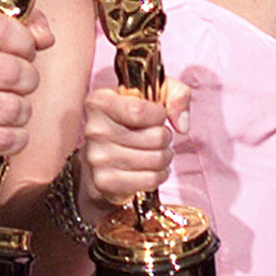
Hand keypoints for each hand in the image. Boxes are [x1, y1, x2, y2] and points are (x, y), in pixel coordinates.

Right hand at [0, 8, 53, 187]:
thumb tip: (45, 37)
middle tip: (15, 87)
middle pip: (15, 72)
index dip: (25, 43)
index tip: (21, 54)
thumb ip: (18, 31)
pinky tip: (1, 131)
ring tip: (5, 111)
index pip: (2, 28)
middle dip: (27, 82)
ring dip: (20, 114)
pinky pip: (7, 138)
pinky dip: (14, 139)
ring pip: (14, 108)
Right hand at [75, 79, 188, 211]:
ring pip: (156, 160)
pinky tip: (150, 168)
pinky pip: (150, 180)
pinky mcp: (104, 182)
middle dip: (164, 138)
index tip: (155, 115)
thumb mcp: (155, 93)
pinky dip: (158, 175)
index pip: (140, 112)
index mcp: (100, 102)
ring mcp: (97, 158)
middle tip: (155, 136)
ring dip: (164, 157)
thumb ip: (176, 95)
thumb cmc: (131, 118)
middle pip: (156, 138)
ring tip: (153, 151)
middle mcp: (94, 130)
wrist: (104, 150)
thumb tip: (181, 125)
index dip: (159, 115)